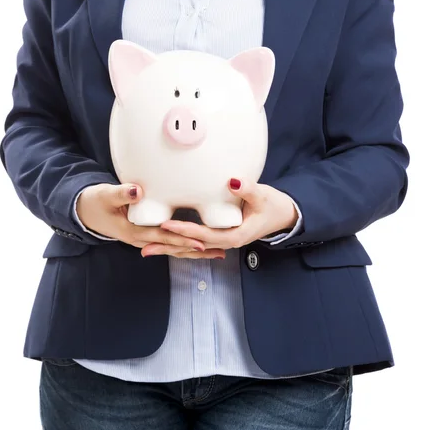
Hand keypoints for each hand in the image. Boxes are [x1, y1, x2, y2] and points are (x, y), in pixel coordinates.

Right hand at [77, 183, 221, 256]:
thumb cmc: (96, 202)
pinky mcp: (147, 235)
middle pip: (173, 248)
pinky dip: (185, 247)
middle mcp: (141, 239)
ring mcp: (145, 239)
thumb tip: (137, 191)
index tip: (200, 242)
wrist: (85, 211)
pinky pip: (169, 244)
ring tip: (217, 253)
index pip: (163, 238)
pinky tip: (200, 247)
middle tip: (218, 250)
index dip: (181, 240)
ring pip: (173, 249)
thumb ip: (122, 193)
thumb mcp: (106, 195)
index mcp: (134, 231)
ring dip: (194, 252)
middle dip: (195, 250)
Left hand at [141, 178, 298, 255]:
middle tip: (144, 245)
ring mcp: (222, 240)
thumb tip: (232, 182)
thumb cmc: (273, 205)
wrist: (283, 215)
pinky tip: (165, 240)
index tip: (166, 225)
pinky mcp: (219, 235)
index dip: (184, 230)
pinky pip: (196, 242)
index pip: (204, 234)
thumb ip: (247, 189)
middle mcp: (226, 241)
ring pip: (192, 247)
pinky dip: (180, 242)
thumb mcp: (262, 196)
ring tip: (146, 248)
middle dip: (170, 245)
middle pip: (192, 246)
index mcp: (235, 235)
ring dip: (170, 247)